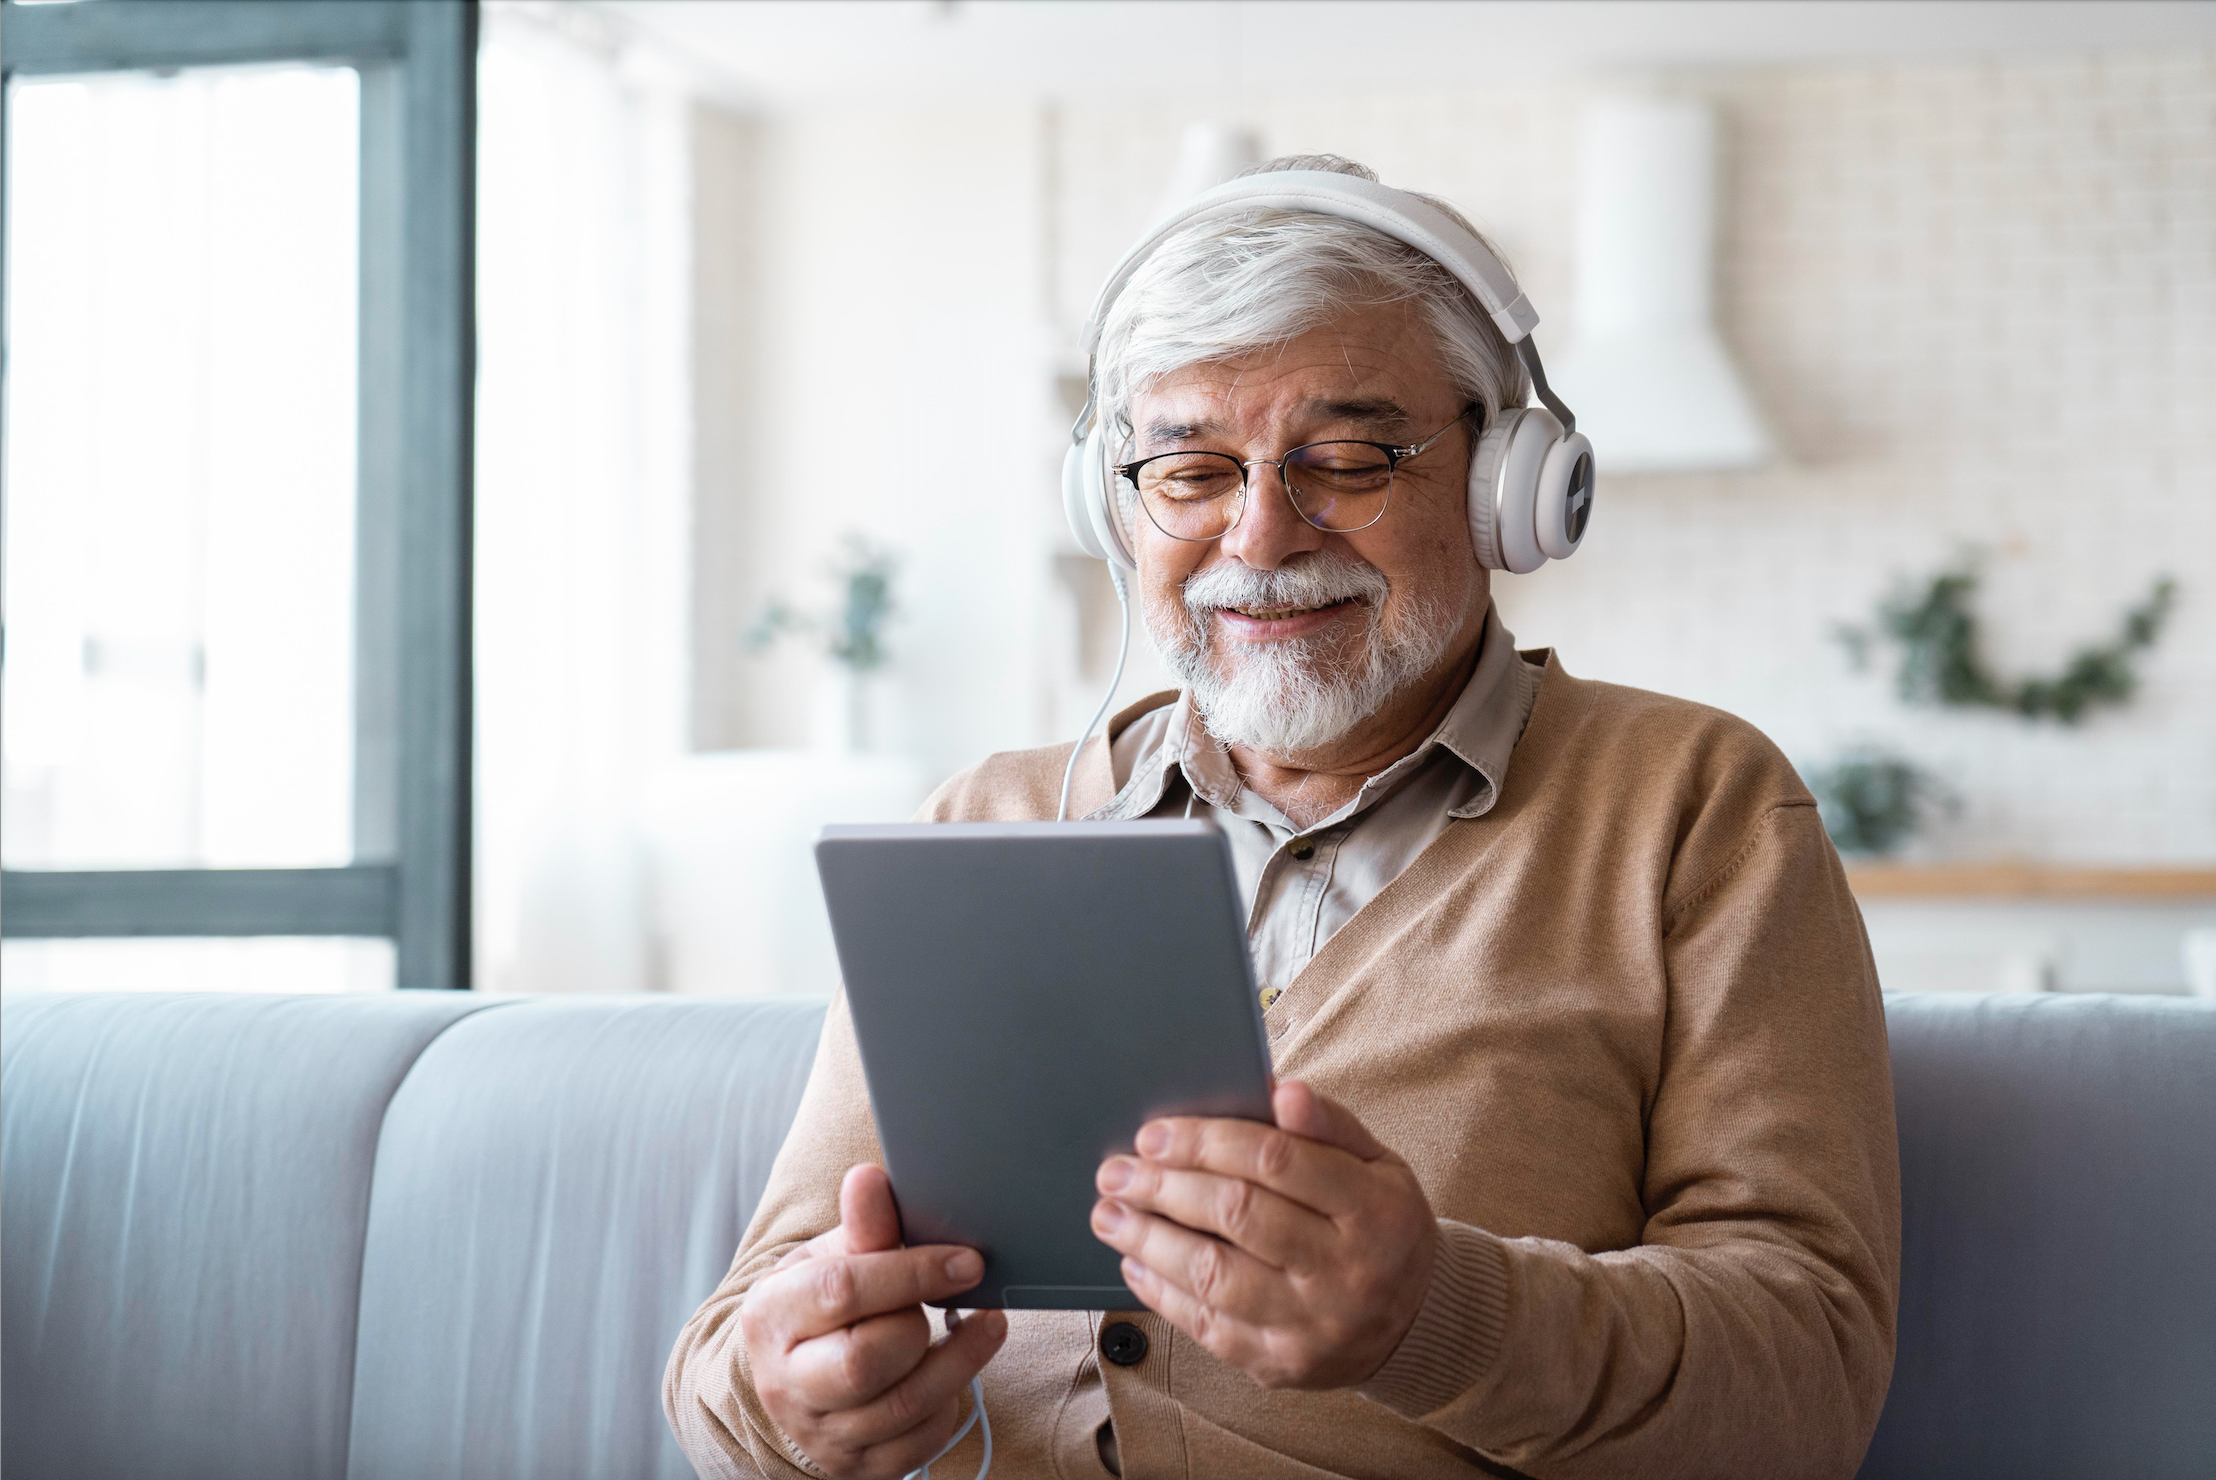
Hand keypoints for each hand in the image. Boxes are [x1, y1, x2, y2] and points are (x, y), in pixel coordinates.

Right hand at [740, 1164, 1006, 1478]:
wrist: (792, 1377)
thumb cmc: (820, 1305)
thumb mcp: (831, 1257)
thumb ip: (862, 1225)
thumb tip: (870, 1178)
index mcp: (772, 1315)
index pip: (842, 1291)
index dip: (913, 1272)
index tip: (966, 1260)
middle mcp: (787, 1382)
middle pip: (867, 1360)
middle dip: (919, 1325)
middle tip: (948, 1299)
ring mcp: (823, 1434)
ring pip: (905, 1406)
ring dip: (960, 1361)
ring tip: (986, 1324)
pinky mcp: (861, 1467)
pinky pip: (923, 1439)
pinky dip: (950, 1400)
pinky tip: (954, 1367)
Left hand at [1090, 1081, 1435, 1389]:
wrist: (1414, 1323)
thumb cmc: (1381, 1225)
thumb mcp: (1378, 1163)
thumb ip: (1328, 1124)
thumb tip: (1279, 1090)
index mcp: (1373, 1209)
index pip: (1278, 1161)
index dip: (1207, 1142)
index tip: (1154, 1133)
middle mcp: (1345, 1271)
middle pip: (1237, 1215)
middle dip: (1164, 1187)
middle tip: (1116, 1170)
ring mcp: (1312, 1325)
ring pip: (1213, 1276)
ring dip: (1148, 1240)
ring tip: (1109, 1213)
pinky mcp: (1281, 1364)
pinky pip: (1207, 1327)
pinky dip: (1161, 1291)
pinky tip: (1135, 1260)